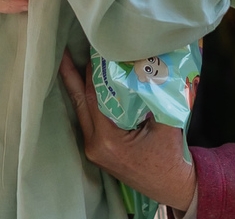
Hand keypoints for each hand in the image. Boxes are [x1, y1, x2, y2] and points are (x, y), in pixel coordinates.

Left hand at [59, 54, 196, 210]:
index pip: (94, 97)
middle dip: (70, 76)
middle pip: (79, 103)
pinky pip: (88, 120)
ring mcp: (94, 150)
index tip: (94, 49)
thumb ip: (154, 94)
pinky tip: (86, 86)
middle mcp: (95, 145)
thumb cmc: (170, 157)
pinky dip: (87, 101)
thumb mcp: (165, 122)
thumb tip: (147, 65)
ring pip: (81, 112)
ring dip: (77, 87)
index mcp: (109, 139)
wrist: (171, 185)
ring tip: (69, 63)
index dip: (92, 72)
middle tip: (62, 52)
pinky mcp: (98, 151)